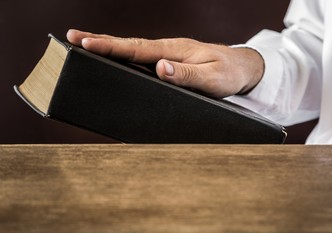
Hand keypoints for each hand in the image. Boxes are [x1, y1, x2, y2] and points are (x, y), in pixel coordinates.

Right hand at [67, 29, 263, 98]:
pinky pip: (144, 55)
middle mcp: (169, 48)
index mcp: (175, 51)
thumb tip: (160, 68)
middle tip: (72, 37)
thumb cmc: (229, 74)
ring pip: (135, 48)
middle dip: (101, 41)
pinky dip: (125, 53)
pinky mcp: (172, 59)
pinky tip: (117, 57)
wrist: (243, 68)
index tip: (85, 42)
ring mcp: (169, 53)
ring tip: (85, 44)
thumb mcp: (212, 79)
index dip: (111, 47)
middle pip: (130, 44)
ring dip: (110, 46)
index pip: (137, 48)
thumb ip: (187, 74)